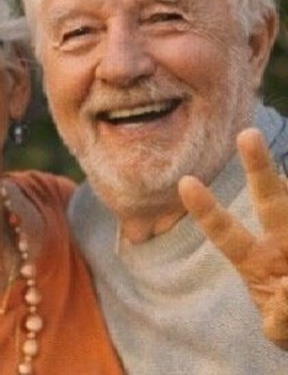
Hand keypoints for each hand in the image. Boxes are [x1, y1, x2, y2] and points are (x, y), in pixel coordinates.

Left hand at [180, 128, 287, 349]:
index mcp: (254, 259)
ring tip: (283, 266)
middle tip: (247, 134)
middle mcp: (281, 242)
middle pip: (271, 200)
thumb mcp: (279, 330)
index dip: (207, 210)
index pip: (226, 232)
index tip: (185, 182)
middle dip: (259, 167)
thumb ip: (281, 319)